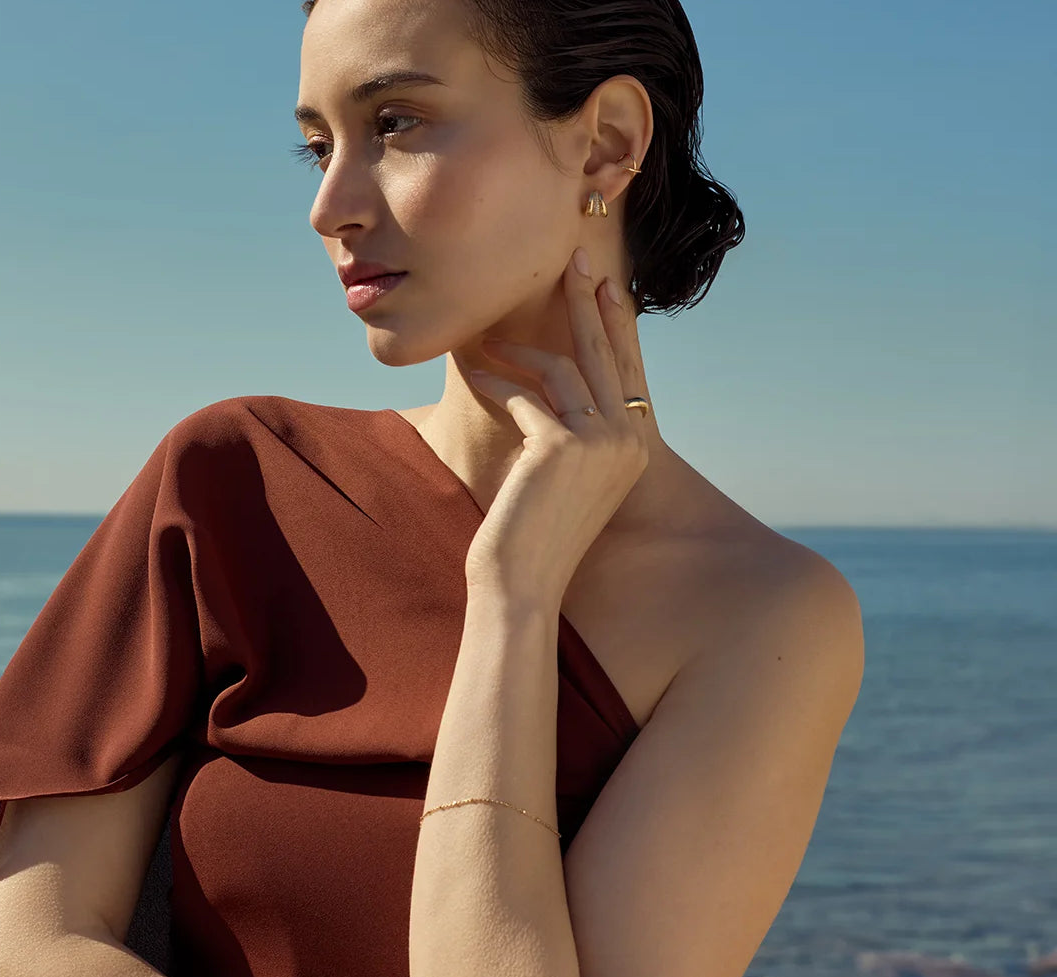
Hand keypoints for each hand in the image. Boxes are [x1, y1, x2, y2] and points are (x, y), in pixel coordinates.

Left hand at [462, 246, 652, 605]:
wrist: (523, 581)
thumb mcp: (562, 475)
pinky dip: (498, 384)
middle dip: (586, 301)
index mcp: (635, 449)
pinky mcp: (562, 445)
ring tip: (489, 342)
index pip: (626, 371)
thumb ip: (570, 431)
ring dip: (523, 350)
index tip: (605, 285)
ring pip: (564, 369)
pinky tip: (477, 377)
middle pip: (605, 355)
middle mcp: (628, 442)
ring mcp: (601, 442)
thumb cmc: (534, 532)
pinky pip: (526, 395)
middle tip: (572, 258)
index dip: (615, 324)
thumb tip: (551, 383)